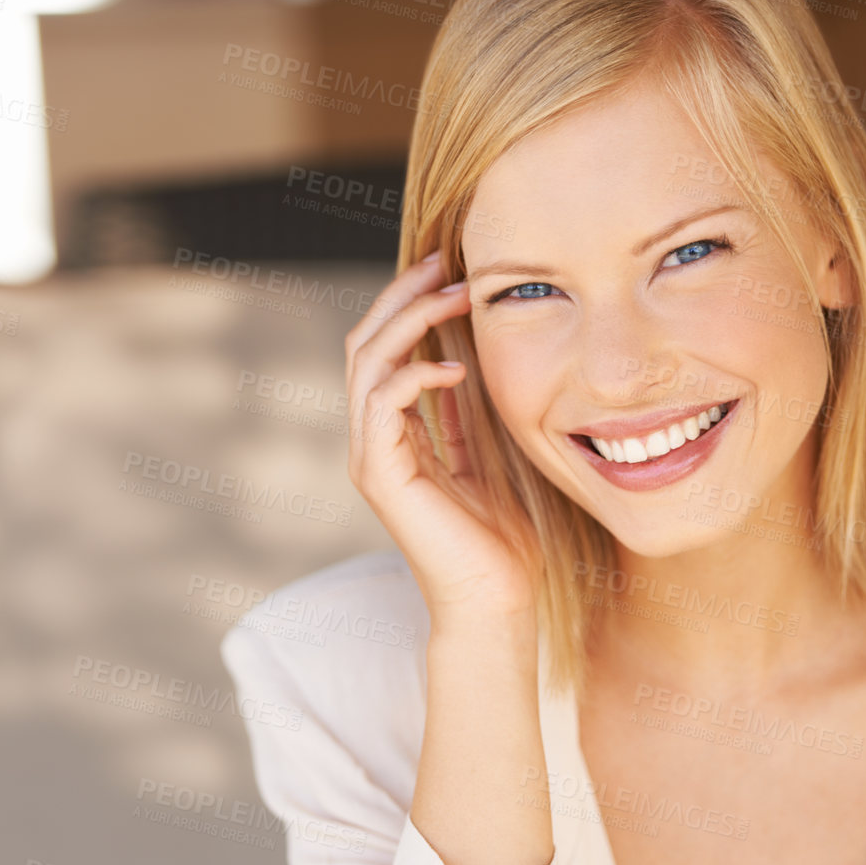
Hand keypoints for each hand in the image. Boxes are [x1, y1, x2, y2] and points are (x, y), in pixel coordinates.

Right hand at [345, 251, 537, 622]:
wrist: (495, 602)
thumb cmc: (499, 539)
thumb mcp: (486, 455)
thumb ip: (464, 412)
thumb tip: (465, 359)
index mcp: (393, 435)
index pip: (384, 350)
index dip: (410, 304)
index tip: (452, 270)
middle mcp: (373, 441)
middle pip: (365, 343)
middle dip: (403, 296)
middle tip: (447, 262)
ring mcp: (371, 458)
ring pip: (366, 363)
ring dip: (409, 321)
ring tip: (453, 296)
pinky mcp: (381, 477)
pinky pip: (382, 404)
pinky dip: (415, 375)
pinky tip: (457, 368)